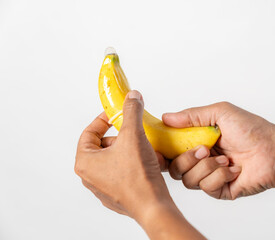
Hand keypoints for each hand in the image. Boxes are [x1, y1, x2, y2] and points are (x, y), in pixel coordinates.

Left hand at [75, 90, 171, 219]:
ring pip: (115, 158)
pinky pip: (123, 171)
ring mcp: (103, 187)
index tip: (116, 114)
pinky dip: (135, 163)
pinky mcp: (117, 194)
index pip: (89, 132)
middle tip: (135, 131)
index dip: (104, 119)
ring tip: (145, 148)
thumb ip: (131, 112)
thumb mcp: (134, 135)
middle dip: (122, 136)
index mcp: (85, 162)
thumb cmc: (138, 177)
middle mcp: (90, 176)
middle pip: (104, 145)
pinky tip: (148, 161)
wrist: (153, 206)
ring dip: (131, 149)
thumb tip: (132, 97)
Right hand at [163, 102, 274, 199]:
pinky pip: (206, 187)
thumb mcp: (220, 113)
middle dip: (185, 160)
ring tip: (226, 159)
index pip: (171, 150)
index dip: (164, 151)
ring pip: (188, 180)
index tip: (162, 148)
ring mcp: (209, 176)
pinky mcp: (219, 190)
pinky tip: (233, 169)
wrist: (274, 151)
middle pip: (174, 168)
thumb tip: (166, 118)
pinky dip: (219, 176)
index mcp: (197, 141)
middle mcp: (200, 160)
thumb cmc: (251, 129)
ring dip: (206, 167)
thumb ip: (192, 115)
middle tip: (204, 149)